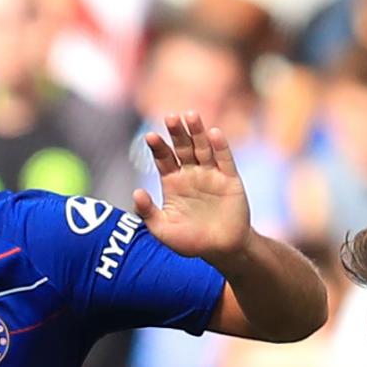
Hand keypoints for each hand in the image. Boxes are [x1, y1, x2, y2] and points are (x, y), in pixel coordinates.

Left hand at [133, 111, 251, 263]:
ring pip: (203, 148)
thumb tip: (136, 192)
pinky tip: (214, 133)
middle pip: (182, 147)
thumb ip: (147, 213)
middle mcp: (191, 173)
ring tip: (191, 116)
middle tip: (170, 117)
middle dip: (177, 133)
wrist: (222, 251)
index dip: (158, 147)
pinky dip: (220, 146)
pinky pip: (224, 159)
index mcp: (173, 182)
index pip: (163, 159)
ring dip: (197, 132)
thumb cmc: (190, 241)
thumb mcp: (163, 230)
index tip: (150, 136)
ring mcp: (211, 174)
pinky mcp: (230, 179)